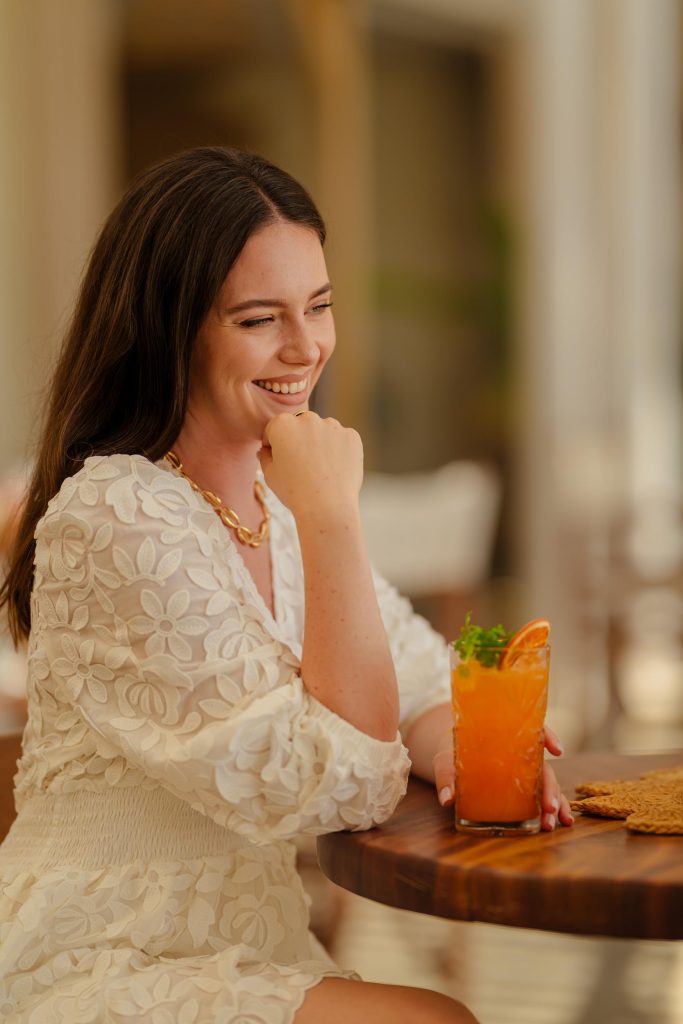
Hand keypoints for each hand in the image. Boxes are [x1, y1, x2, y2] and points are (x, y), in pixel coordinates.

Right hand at [259, 412, 362, 520]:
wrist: (327, 507)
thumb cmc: (294, 492)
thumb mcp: (270, 474)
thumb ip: (265, 456)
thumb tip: (267, 449)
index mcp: (283, 424)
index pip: (275, 428)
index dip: (274, 445)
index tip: (281, 461)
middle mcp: (308, 418)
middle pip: (300, 426)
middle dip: (299, 440)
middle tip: (302, 466)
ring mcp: (333, 426)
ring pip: (323, 431)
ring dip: (320, 443)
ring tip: (320, 470)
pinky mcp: (352, 436)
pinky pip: (342, 440)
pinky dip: (339, 451)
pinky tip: (335, 469)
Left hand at [432, 725, 573, 830]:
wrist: (451, 754)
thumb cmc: (451, 750)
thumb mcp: (446, 759)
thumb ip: (447, 776)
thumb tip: (447, 799)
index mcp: (505, 736)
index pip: (532, 730)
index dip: (546, 737)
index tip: (556, 750)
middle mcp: (521, 752)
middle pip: (542, 765)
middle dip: (549, 787)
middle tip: (548, 807)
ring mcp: (526, 769)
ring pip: (548, 781)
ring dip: (555, 801)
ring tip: (555, 822)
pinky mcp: (524, 785)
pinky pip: (543, 793)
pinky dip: (555, 805)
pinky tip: (562, 820)